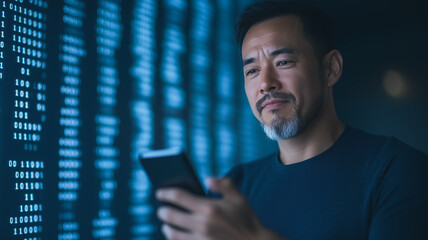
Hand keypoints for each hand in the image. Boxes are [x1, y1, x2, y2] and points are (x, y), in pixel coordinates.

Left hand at [156, 177, 285, 239]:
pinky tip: (175, 236)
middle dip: (163, 211)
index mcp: (210, 207)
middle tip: (161, 210)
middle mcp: (203, 224)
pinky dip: (175, 239)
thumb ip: (223, 184)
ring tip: (166, 224)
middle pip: (171, 215)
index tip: (159, 192)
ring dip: (166, 227)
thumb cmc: (246, 219)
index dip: (166, 193)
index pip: (179, 196)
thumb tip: (206, 179)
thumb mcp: (239, 198)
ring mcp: (201, 239)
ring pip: (173, 233)